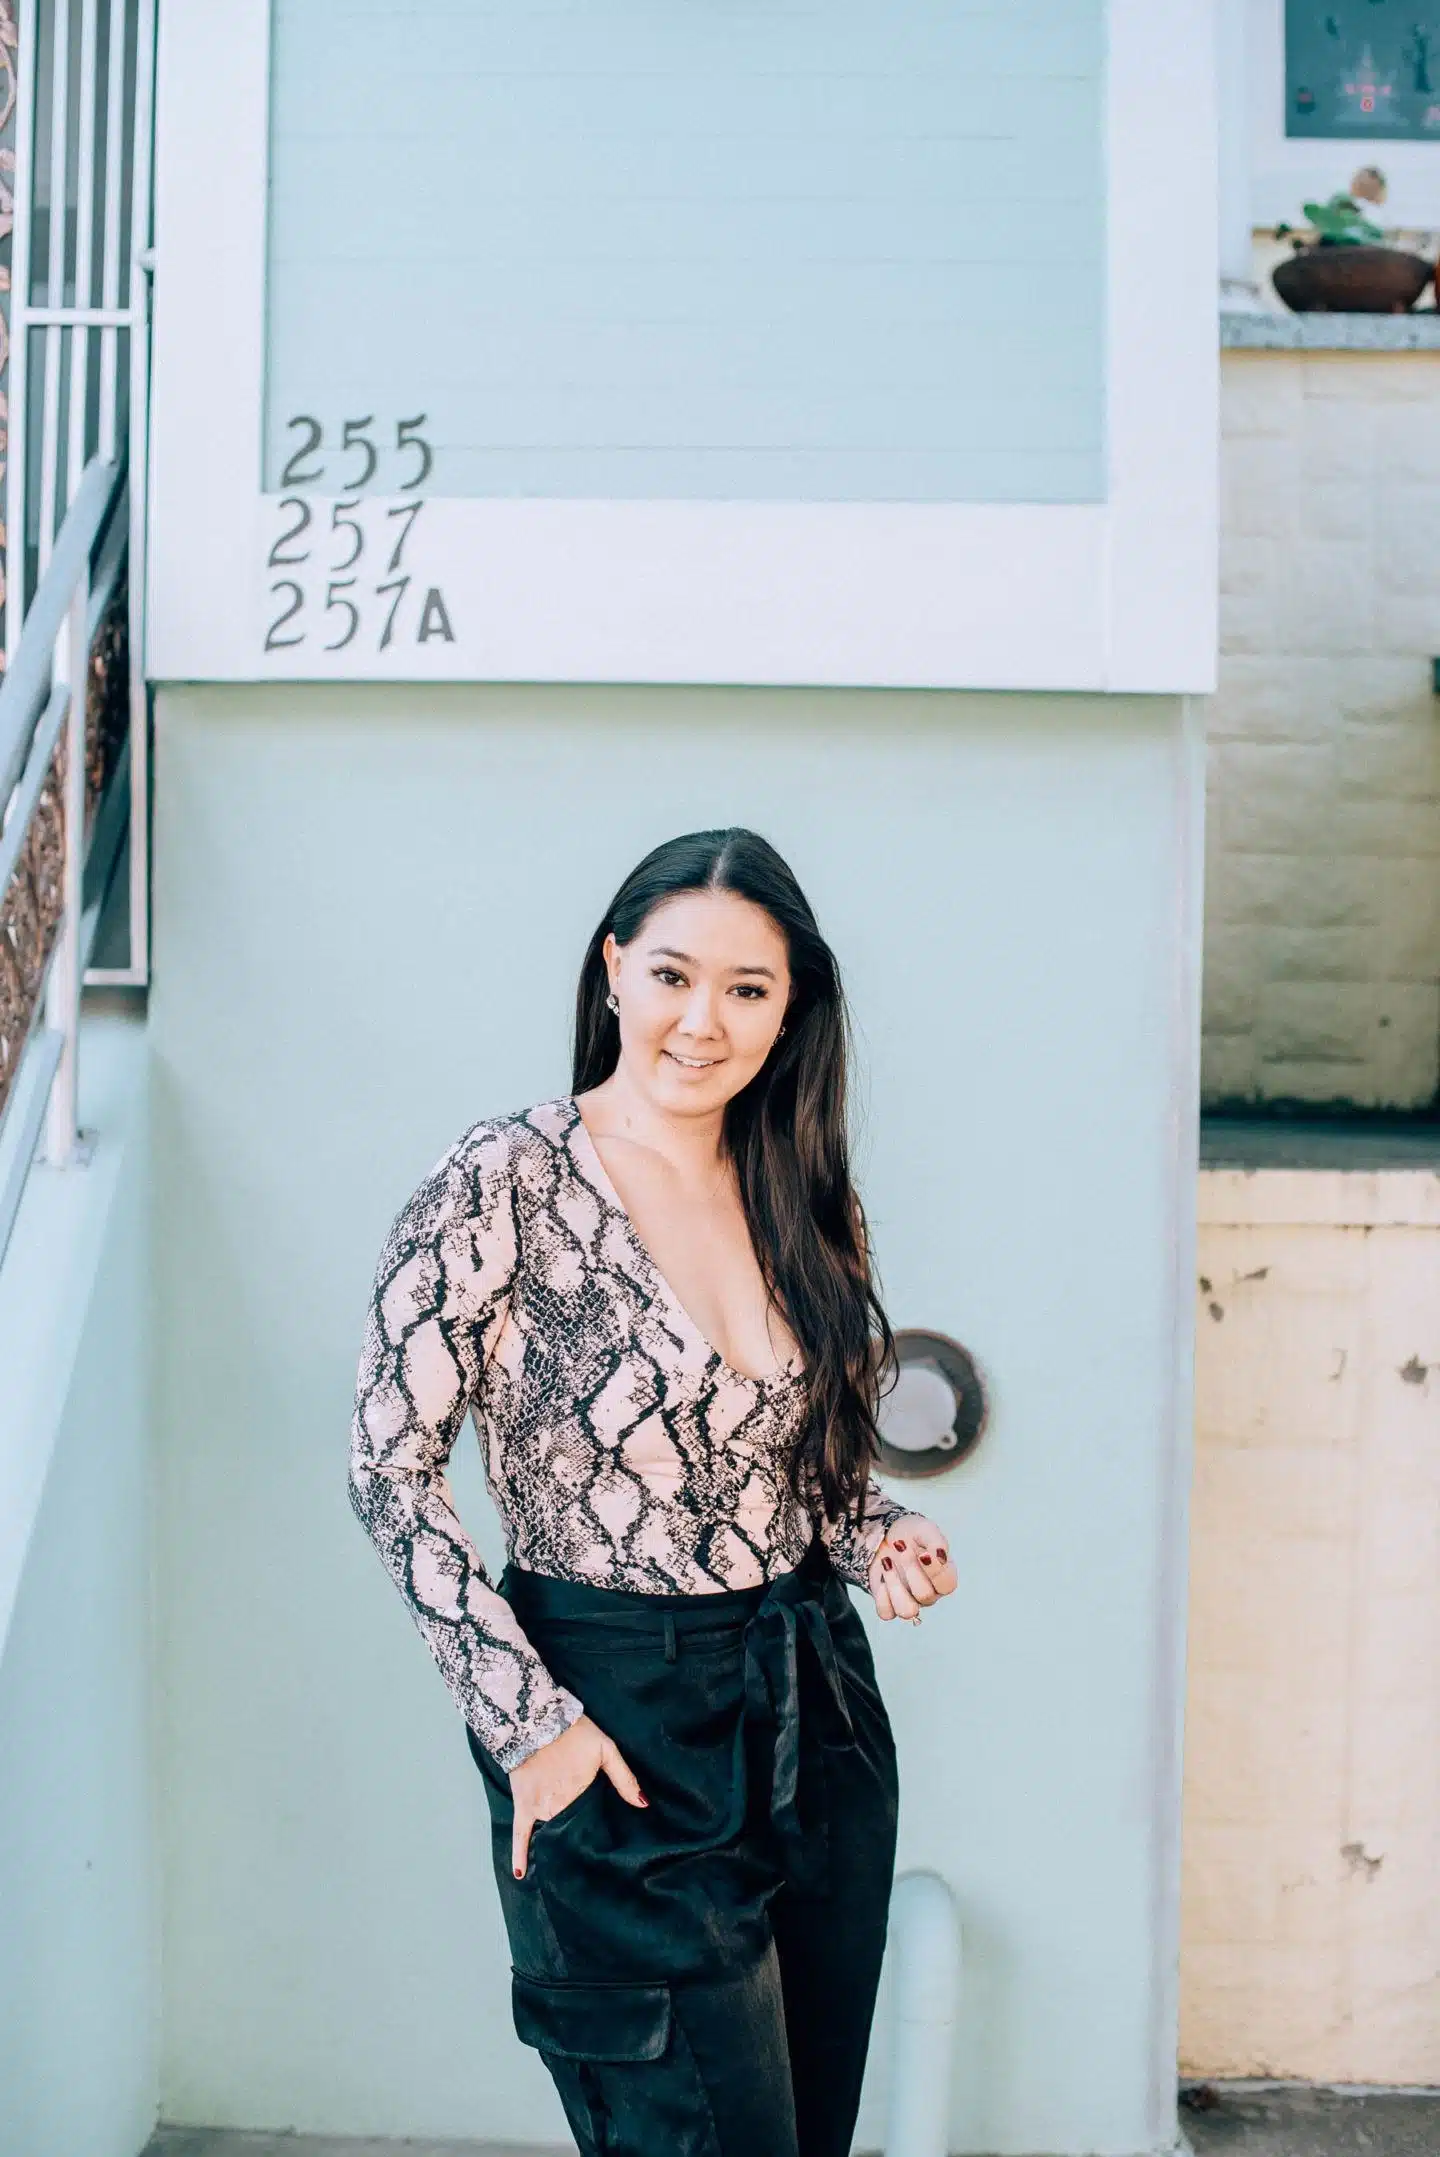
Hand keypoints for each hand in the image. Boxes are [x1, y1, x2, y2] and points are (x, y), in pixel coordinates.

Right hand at [508, 1713, 646, 1878]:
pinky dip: (520, 1853)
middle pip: (571, 1831)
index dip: (598, 1836)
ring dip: (557, 1847)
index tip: (606, 1851)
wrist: (536, 1718)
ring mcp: (540, 1807)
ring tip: (566, 1868)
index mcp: (582, 1794)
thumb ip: (624, 1778)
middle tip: (587, 1860)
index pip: (592, 1823)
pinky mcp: (523, 1803)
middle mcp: (560, 1806)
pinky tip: (521, 1873)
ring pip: (551, 1833)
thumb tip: (643, 1804)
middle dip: (578, 1843)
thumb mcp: (606, 1749)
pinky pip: (519, 1833)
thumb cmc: (574, 1732)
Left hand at [868, 1515, 955, 1621]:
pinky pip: (886, 1613)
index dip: (935, 1571)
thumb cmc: (911, 1533)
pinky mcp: (888, 1603)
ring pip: (907, 1611)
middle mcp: (929, 1593)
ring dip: (894, 1585)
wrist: (885, 1534)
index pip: (947, 1585)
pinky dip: (882, 1595)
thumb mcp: (925, 1529)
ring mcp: (909, 1600)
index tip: (923, 1552)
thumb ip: (936, 1541)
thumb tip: (940, 1556)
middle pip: (925, 1595)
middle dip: (910, 1568)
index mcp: (943, 1576)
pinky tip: (881, 1576)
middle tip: (900, 1545)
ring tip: (886, 1561)